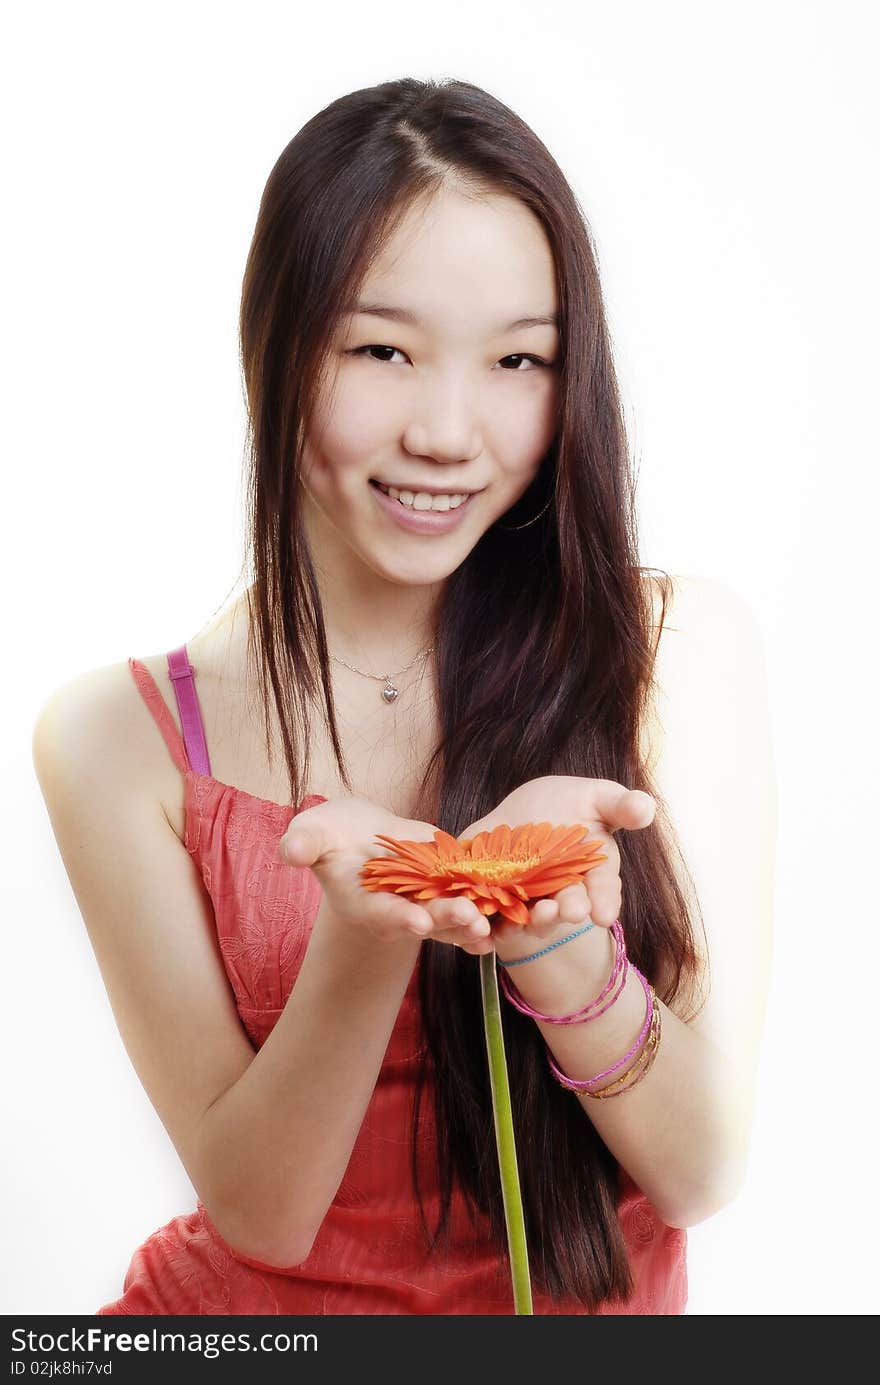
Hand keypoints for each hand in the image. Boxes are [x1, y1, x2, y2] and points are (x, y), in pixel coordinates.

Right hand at [278, 795, 494, 954]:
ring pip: (452, 918)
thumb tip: (289, 852)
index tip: (414, 920)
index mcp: (363, 902)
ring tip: (492, 922)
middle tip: (469, 919)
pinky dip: (491, 910)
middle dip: (446, 920)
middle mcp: (397, 910)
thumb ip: (303, 843)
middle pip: (424, 920)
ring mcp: (426, 902)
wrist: (359, 834)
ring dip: (473, 922)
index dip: (396, 917)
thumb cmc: (330, 834)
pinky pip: (472, 901)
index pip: (380, 913)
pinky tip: (512, 912)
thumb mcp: (312, 833)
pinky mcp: (449, 888)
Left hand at [461, 776, 655, 954]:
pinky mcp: (495, 894)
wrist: (526, 808)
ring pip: (530, 915)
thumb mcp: (598, 798)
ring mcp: (528, 896)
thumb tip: (645, 808)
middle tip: (570, 912)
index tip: (604, 914)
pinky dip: (488, 927)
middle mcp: (561, 891)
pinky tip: (486, 933)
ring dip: (532, 920)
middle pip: (566, 905)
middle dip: (568, 909)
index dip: (604, 901)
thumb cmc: (571, 804)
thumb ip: (621, 806)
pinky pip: (491, 915)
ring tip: (535, 915)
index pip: (602, 889)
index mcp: (592, 871)